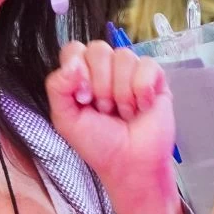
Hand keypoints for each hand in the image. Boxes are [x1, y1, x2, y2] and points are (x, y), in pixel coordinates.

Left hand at [45, 42, 176, 204]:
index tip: (83, 98)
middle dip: (101, 84)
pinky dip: (143, 90)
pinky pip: (147, 65)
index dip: (78, 70)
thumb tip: (73, 63)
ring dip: (122, 92)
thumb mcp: (66, 119)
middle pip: (99, 49)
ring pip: (124, 56)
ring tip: (124, 112)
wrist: (130, 165)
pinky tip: (142, 107)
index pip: (75, 50)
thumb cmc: (99, 144)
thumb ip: (57, 87)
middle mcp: (106, 69)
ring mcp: (131, 72)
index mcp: (82, 75)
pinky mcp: (155, 78)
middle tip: (105, 109)